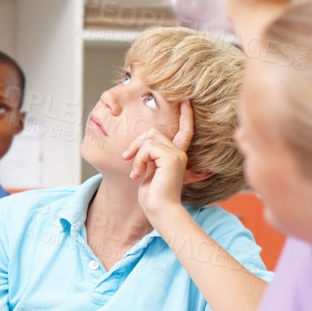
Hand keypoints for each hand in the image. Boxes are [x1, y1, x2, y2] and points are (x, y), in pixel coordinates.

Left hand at [124, 101, 193, 224]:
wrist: (160, 210)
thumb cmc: (153, 195)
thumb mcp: (150, 170)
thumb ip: (150, 156)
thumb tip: (139, 145)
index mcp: (176, 155)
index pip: (184, 130)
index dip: (185, 115)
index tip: (185, 100)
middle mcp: (179, 152)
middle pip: (153, 131)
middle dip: (136, 143)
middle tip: (126, 158)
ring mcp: (176, 154)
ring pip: (148, 138)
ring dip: (136, 153)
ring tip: (135, 171)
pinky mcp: (171, 158)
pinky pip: (147, 147)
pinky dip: (138, 159)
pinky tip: (138, 173)